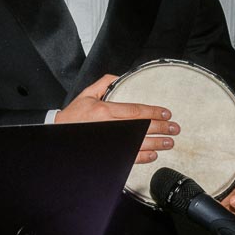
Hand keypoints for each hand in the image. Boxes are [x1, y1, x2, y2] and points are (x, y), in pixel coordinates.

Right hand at [56, 74, 179, 164]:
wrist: (59, 132)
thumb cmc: (73, 115)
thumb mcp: (86, 94)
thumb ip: (104, 84)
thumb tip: (119, 77)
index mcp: (105, 111)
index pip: (136, 111)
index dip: (154, 112)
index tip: (166, 113)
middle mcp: (110, 127)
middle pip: (142, 127)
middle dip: (161, 128)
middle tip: (175, 129)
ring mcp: (111, 142)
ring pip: (139, 144)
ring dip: (157, 144)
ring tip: (169, 142)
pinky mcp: (110, 153)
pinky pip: (130, 157)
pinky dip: (143, 157)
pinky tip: (153, 154)